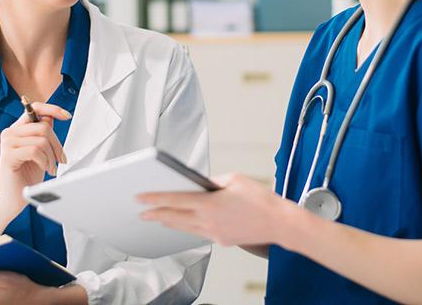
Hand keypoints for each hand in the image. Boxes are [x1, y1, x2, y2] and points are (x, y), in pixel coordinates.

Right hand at [0, 102, 69, 200]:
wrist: (12, 199)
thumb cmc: (26, 177)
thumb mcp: (39, 152)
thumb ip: (42, 135)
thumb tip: (51, 118)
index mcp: (17, 129)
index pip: (34, 108)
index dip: (53, 109)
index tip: (67, 116)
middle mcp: (10, 133)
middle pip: (43, 127)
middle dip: (57, 145)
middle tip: (60, 160)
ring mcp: (7, 143)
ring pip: (41, 139)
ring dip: (51, 156)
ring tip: (50, 167)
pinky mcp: (8, 155)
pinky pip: (35, 151)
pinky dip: (44, 161)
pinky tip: (43, 168)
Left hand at [138, 172, 294, 246]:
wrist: (280, 223)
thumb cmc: (262, 200)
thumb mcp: (235, 179)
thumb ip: (213, 181)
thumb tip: (201, 185)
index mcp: (209, 204)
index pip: (174, 200)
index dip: (154, 199)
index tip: (140, 198)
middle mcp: (208, 222)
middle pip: (174, 219)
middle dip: (155, 215)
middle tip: (142, 212)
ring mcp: (215, 234)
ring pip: (186, 228)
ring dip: (170, 222)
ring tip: (159, 218)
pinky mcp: (223, 240)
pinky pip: (201, 232)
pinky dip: (191, 226)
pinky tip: (187, 223)